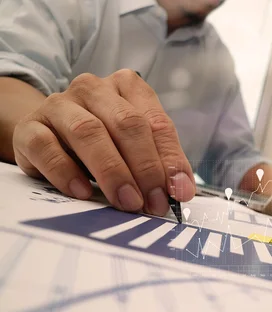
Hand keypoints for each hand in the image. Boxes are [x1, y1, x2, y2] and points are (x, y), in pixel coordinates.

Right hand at [13, 69, 195, 214]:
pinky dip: (66, 172)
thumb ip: (159, 163)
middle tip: (154, 202)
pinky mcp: (29, 127)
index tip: (179, 192)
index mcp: (127, 87)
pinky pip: (46, 147)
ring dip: (113, 172)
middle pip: (126, 124)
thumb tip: (180, 190)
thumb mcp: (134, 147)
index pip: (157, 122)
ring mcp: (59, 105)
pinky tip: (82, 192)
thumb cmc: (101, 142)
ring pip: (88, 132)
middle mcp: (94, 89)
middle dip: (145, 168)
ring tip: (127, 202)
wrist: (47, 136)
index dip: (171, 159)